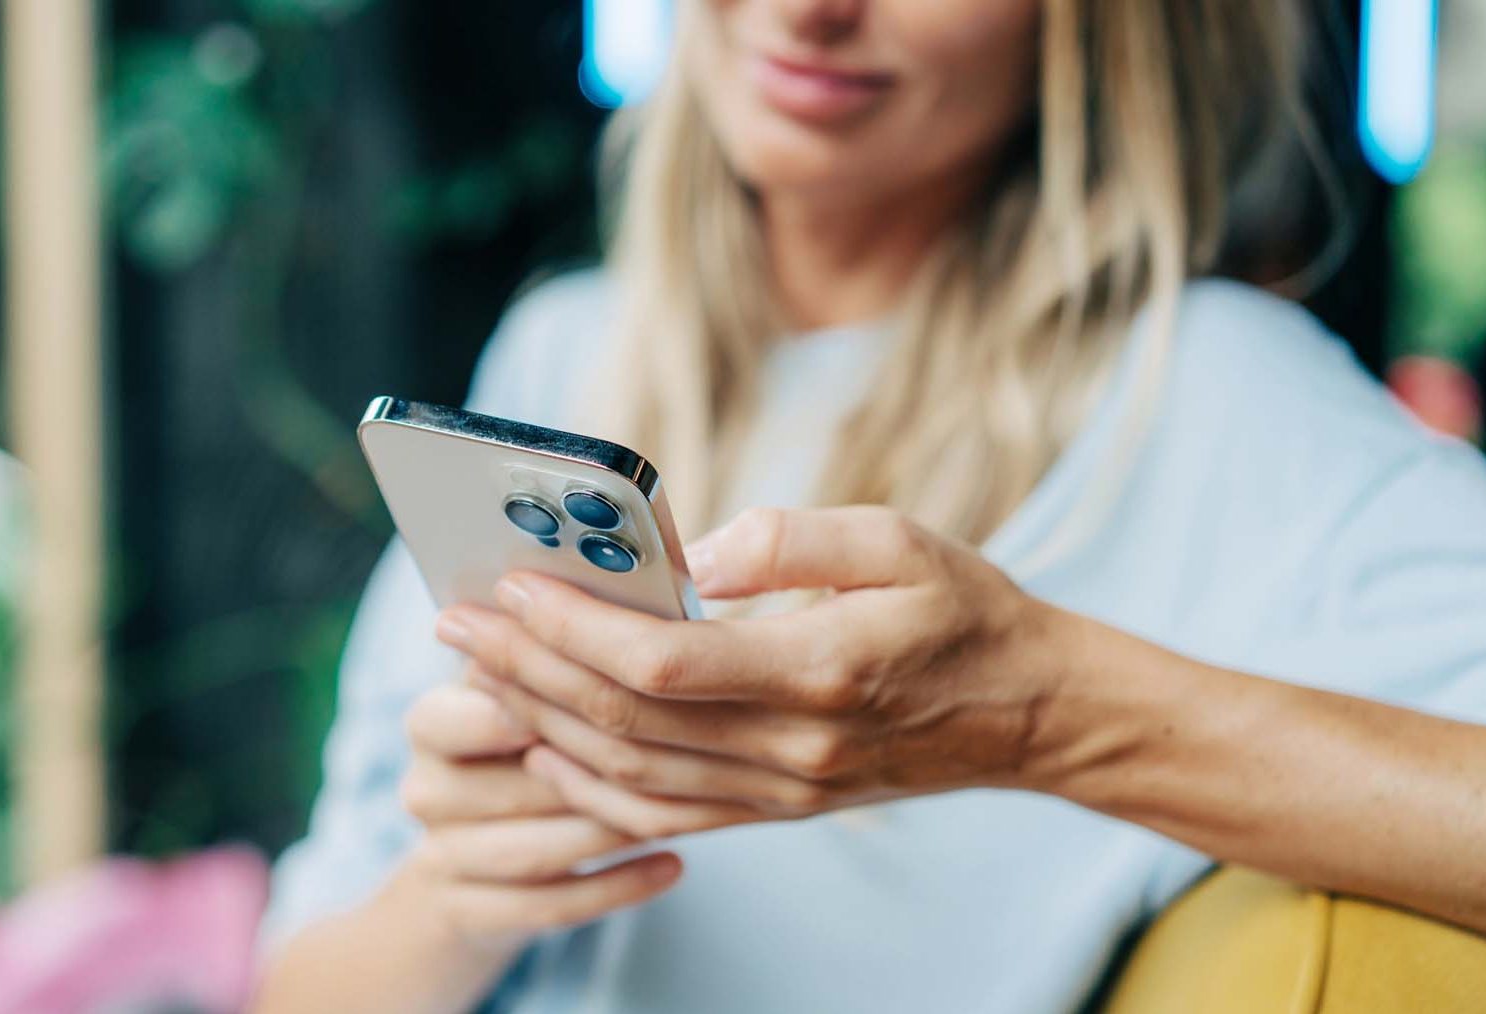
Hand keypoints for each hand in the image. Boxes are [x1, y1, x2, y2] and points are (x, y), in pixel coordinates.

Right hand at [395, 674, 683, 946]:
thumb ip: (555, 660)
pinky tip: (673, 866)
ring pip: (533, 850)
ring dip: (609, 832)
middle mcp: (427, 789)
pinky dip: (615, 887)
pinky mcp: (472, 915)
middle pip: (511, 786)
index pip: (452, 712)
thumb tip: (635, 614)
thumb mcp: (522, 698)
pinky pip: (546, 906)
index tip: (599, 699)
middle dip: (593, 777)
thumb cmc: (519, 752)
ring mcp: (443, 857)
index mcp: (432, 723)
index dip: (522, 708)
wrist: (464, 871)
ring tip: (677, 813)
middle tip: (673, 760)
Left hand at [435, 506, 1086, 839]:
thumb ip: (787, 540)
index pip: (660, 661)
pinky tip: (547, 744)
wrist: (1028, 714)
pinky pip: (662, 812)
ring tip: (481, 671)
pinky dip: (590, 784)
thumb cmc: (966, 610)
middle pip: (623, 720)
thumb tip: (687, 556)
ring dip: (541, 722)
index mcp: (816, 671)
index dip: (572, 626)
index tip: (510, 582)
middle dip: (526, 667)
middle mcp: (789, 748)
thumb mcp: (897, 539)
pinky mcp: (778, 809)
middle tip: (457, 619)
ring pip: (628, 774)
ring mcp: (780, 791)